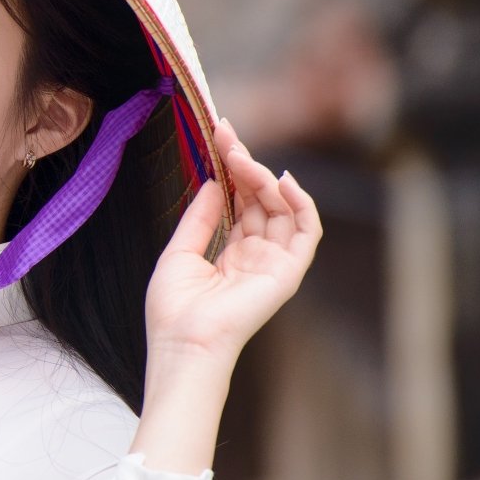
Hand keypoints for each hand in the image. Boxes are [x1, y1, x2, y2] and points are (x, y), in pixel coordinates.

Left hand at [144, 117, 322, 364]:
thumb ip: (200, 217)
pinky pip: (306, 231)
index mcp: (231, 254)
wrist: (183, 343)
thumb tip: (213, 182)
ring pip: (282, 208)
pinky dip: (300, 203)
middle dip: (247, 165)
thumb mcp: (180, 252)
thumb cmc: (174, 309)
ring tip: (241, 157)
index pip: (241, 203)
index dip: (233, 171)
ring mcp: (274, 263)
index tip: (220, 137)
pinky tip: (281, 179)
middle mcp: (256, 256)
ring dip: (265, 178)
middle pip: (261, 200)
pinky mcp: (289, 273)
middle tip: (228, 136)